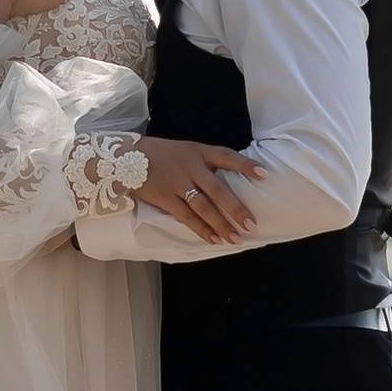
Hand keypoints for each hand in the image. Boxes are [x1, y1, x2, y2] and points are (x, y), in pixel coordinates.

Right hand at [137, 136, 261, 241]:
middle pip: (217, 189)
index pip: (226, 156)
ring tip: (235, 238)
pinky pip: (186, 217)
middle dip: (236, 208)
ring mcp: (177, 183)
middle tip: (252, 223)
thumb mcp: (185, 150)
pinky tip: (213, 239)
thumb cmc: (162, 154)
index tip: (264, 175)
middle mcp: (190, 167)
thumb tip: (231, 179)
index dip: (245, 165)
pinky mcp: (165, 198)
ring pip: (203, 207)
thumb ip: (205, 163)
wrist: (127, 157)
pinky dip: (201, 229)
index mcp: (198, 152)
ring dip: (220, 224)